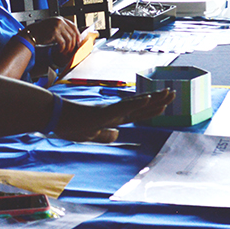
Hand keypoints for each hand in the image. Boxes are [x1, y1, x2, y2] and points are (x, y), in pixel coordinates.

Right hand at [24, 18, 79, 56]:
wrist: (33, 33)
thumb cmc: (42, 31)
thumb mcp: (53, 26)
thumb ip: (62, 28)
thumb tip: (74, 37)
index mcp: (60, 19)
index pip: (73, 26)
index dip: (77, 34)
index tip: (78, 41)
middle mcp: (59, 21)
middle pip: (72, 34)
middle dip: (73, 43)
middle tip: (72, 50)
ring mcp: (57, 26)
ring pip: (69, 39)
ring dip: (68, 47)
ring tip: (65, 51)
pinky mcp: (54, 33)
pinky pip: (63, 43)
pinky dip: (62, 48)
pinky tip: (60, 51)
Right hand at [53, 89, 173, 142]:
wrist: (55, 118)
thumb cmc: (70, 125)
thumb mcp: (91, 135)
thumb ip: (104, 135)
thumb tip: (117, 134)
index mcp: (113, 119)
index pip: (138, 114)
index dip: (153, 109)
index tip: (165, 103)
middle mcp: (115, 113)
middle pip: (141, 107)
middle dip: (159, 101)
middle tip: (173, 93)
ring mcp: (110, 112)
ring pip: (136, 104)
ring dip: (153, 99)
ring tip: (168, 93)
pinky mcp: (103, 113)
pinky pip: (123, 108)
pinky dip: (136, 104)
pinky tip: (148, 99)